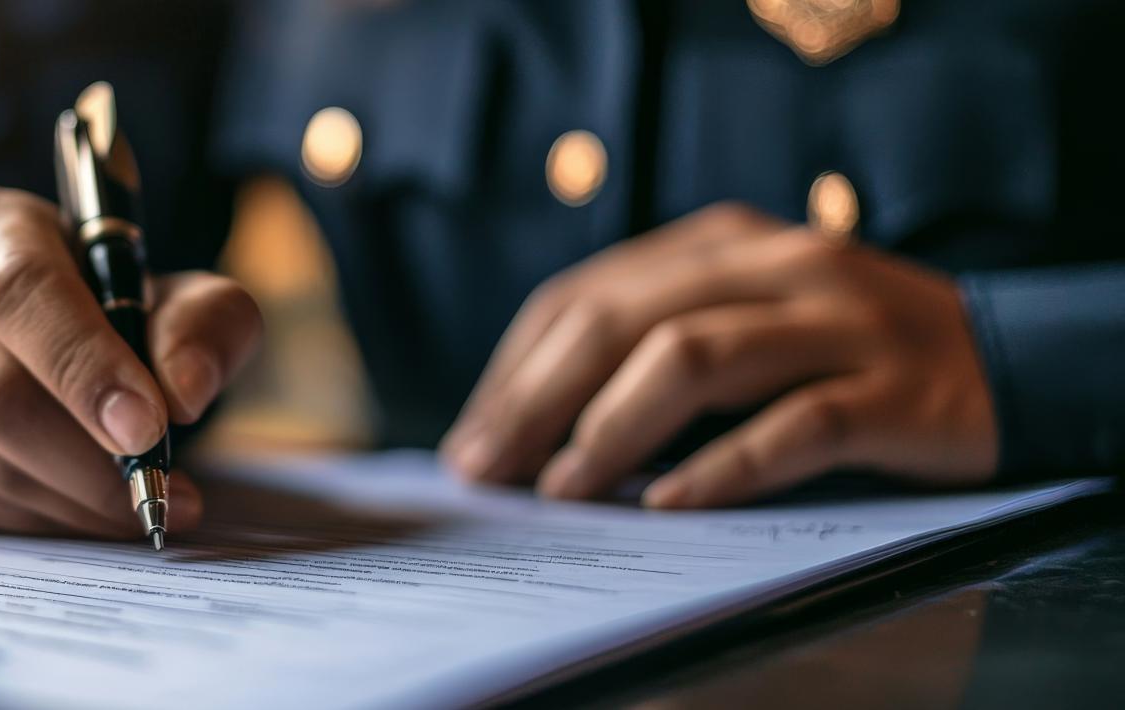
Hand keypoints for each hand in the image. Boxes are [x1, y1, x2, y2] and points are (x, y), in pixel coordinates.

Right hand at [0, 187, 262, 535]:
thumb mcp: (174, 297)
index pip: (22, 292)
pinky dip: (33, 524)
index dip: (86, 366)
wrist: (30, 340)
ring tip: (135, 507)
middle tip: (162, 495)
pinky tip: (76, 513)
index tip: (148, 428)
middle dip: (91, 463)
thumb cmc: (107, 312)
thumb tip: (183, 392)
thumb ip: (204, 325)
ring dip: (72, 504)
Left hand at [439, 203, 996, 507]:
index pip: (585, 296)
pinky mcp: (895, 391)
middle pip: (624, 319)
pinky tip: (667, 503)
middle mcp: (777, 265)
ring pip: (696, 359)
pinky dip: (722, 467)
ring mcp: (841, 323)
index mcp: (724, 242)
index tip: (472, 439)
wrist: (1010, 360)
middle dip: (537, 399)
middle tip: (486, 470)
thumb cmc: (844, 353)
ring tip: (560, 487)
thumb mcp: (745, 321)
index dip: (516, 370)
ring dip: (612, 427)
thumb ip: (655, 347)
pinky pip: (795, 425)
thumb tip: (528, 430)